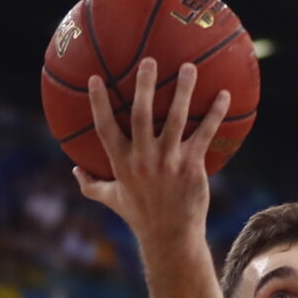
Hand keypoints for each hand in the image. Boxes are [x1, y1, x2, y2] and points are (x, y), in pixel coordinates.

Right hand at [72, 59, 234, 247]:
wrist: (170, 237)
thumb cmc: (139, 216)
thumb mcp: (112, 200)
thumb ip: (91, 184)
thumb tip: (74, 171)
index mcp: (121, 163)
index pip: (105, 127)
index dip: (99, 102)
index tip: (95, 78)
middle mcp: (143, 159)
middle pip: (141, 115)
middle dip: (144, 85)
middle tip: (149, 61)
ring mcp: (168, 162)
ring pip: (176, 119)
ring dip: (183, 91)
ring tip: (189, 68)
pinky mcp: (192, 166)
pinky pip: (204, 134)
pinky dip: (214, 113)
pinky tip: (223, 94)